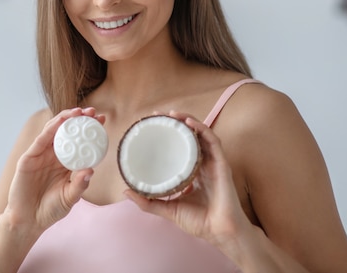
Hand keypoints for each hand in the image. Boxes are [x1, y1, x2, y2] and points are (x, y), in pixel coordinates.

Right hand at [4, 107, 104, 232]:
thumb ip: (80, 185)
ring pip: (54, 130)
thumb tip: (91, 170)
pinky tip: (61, 121)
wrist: (28, 221)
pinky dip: (51, 128)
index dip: (90, 130)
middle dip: (80, 119)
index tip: (103, 120)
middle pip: (68, 132)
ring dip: (66, 118)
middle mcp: (54, 155)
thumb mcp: (70, 198)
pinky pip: (41, 139)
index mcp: (66, 163)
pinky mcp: (29, 158)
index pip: (80, 142)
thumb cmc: (50, 210)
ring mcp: (41, 155)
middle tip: (93, 112)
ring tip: (79, 111)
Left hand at [124, 110, 252, 246]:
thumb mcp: (167, 209)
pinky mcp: (221, 164)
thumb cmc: (199, 222)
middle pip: (190, 136)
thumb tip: (125, 192)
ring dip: (188, 120)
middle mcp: (203, 164)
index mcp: (192, 172)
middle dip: (177, 122)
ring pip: (202, 134)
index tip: (152, 125)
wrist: (219, 232)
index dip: (168, 134)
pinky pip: (213, 141)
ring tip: (173, 114)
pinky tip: (189, 123)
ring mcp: (213, 163)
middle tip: (160, 114)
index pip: (180, 147)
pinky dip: (202, 129)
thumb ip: (148, 202)